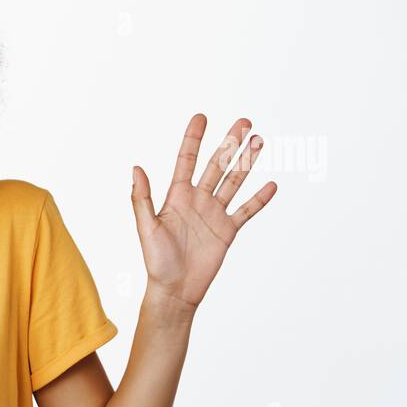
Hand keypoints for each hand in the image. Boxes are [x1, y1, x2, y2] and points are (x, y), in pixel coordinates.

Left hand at [131, 114, 275, 310]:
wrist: (175, 290)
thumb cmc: (156, 261)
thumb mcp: (146, 227)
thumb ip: (142, 198)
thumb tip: (135, 168)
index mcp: (176, 196)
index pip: (186, 160)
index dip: (194, 139)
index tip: (201, 116)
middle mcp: (197, 201)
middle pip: (217, 165)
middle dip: (230, 144)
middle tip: (244, 122)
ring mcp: (214, 214)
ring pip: (234, 182)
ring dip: (247, 163)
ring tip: (259, 141)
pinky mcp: (227, 231)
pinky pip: (246, 211)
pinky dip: (259, 199)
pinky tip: (271, 185)